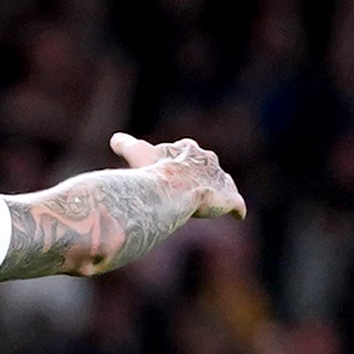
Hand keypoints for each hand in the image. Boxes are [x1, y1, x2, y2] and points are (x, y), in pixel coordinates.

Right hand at [110, 133, 245, 221]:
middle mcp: (208, 161)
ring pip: (222, 182)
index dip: (178, 160)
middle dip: (201, 174)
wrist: (175, 187)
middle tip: (191, 187)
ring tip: (212, 201)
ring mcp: (219, 179)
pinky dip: (237, 209)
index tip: (172, 168)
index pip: (187, 151)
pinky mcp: (229, 198)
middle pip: (207, 166)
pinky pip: (236, 204)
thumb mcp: (136, 153)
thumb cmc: (154, 170)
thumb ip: (126, 145)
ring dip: (218, 190)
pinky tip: (238, 214)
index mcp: (188, 149)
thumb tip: (115, 138)